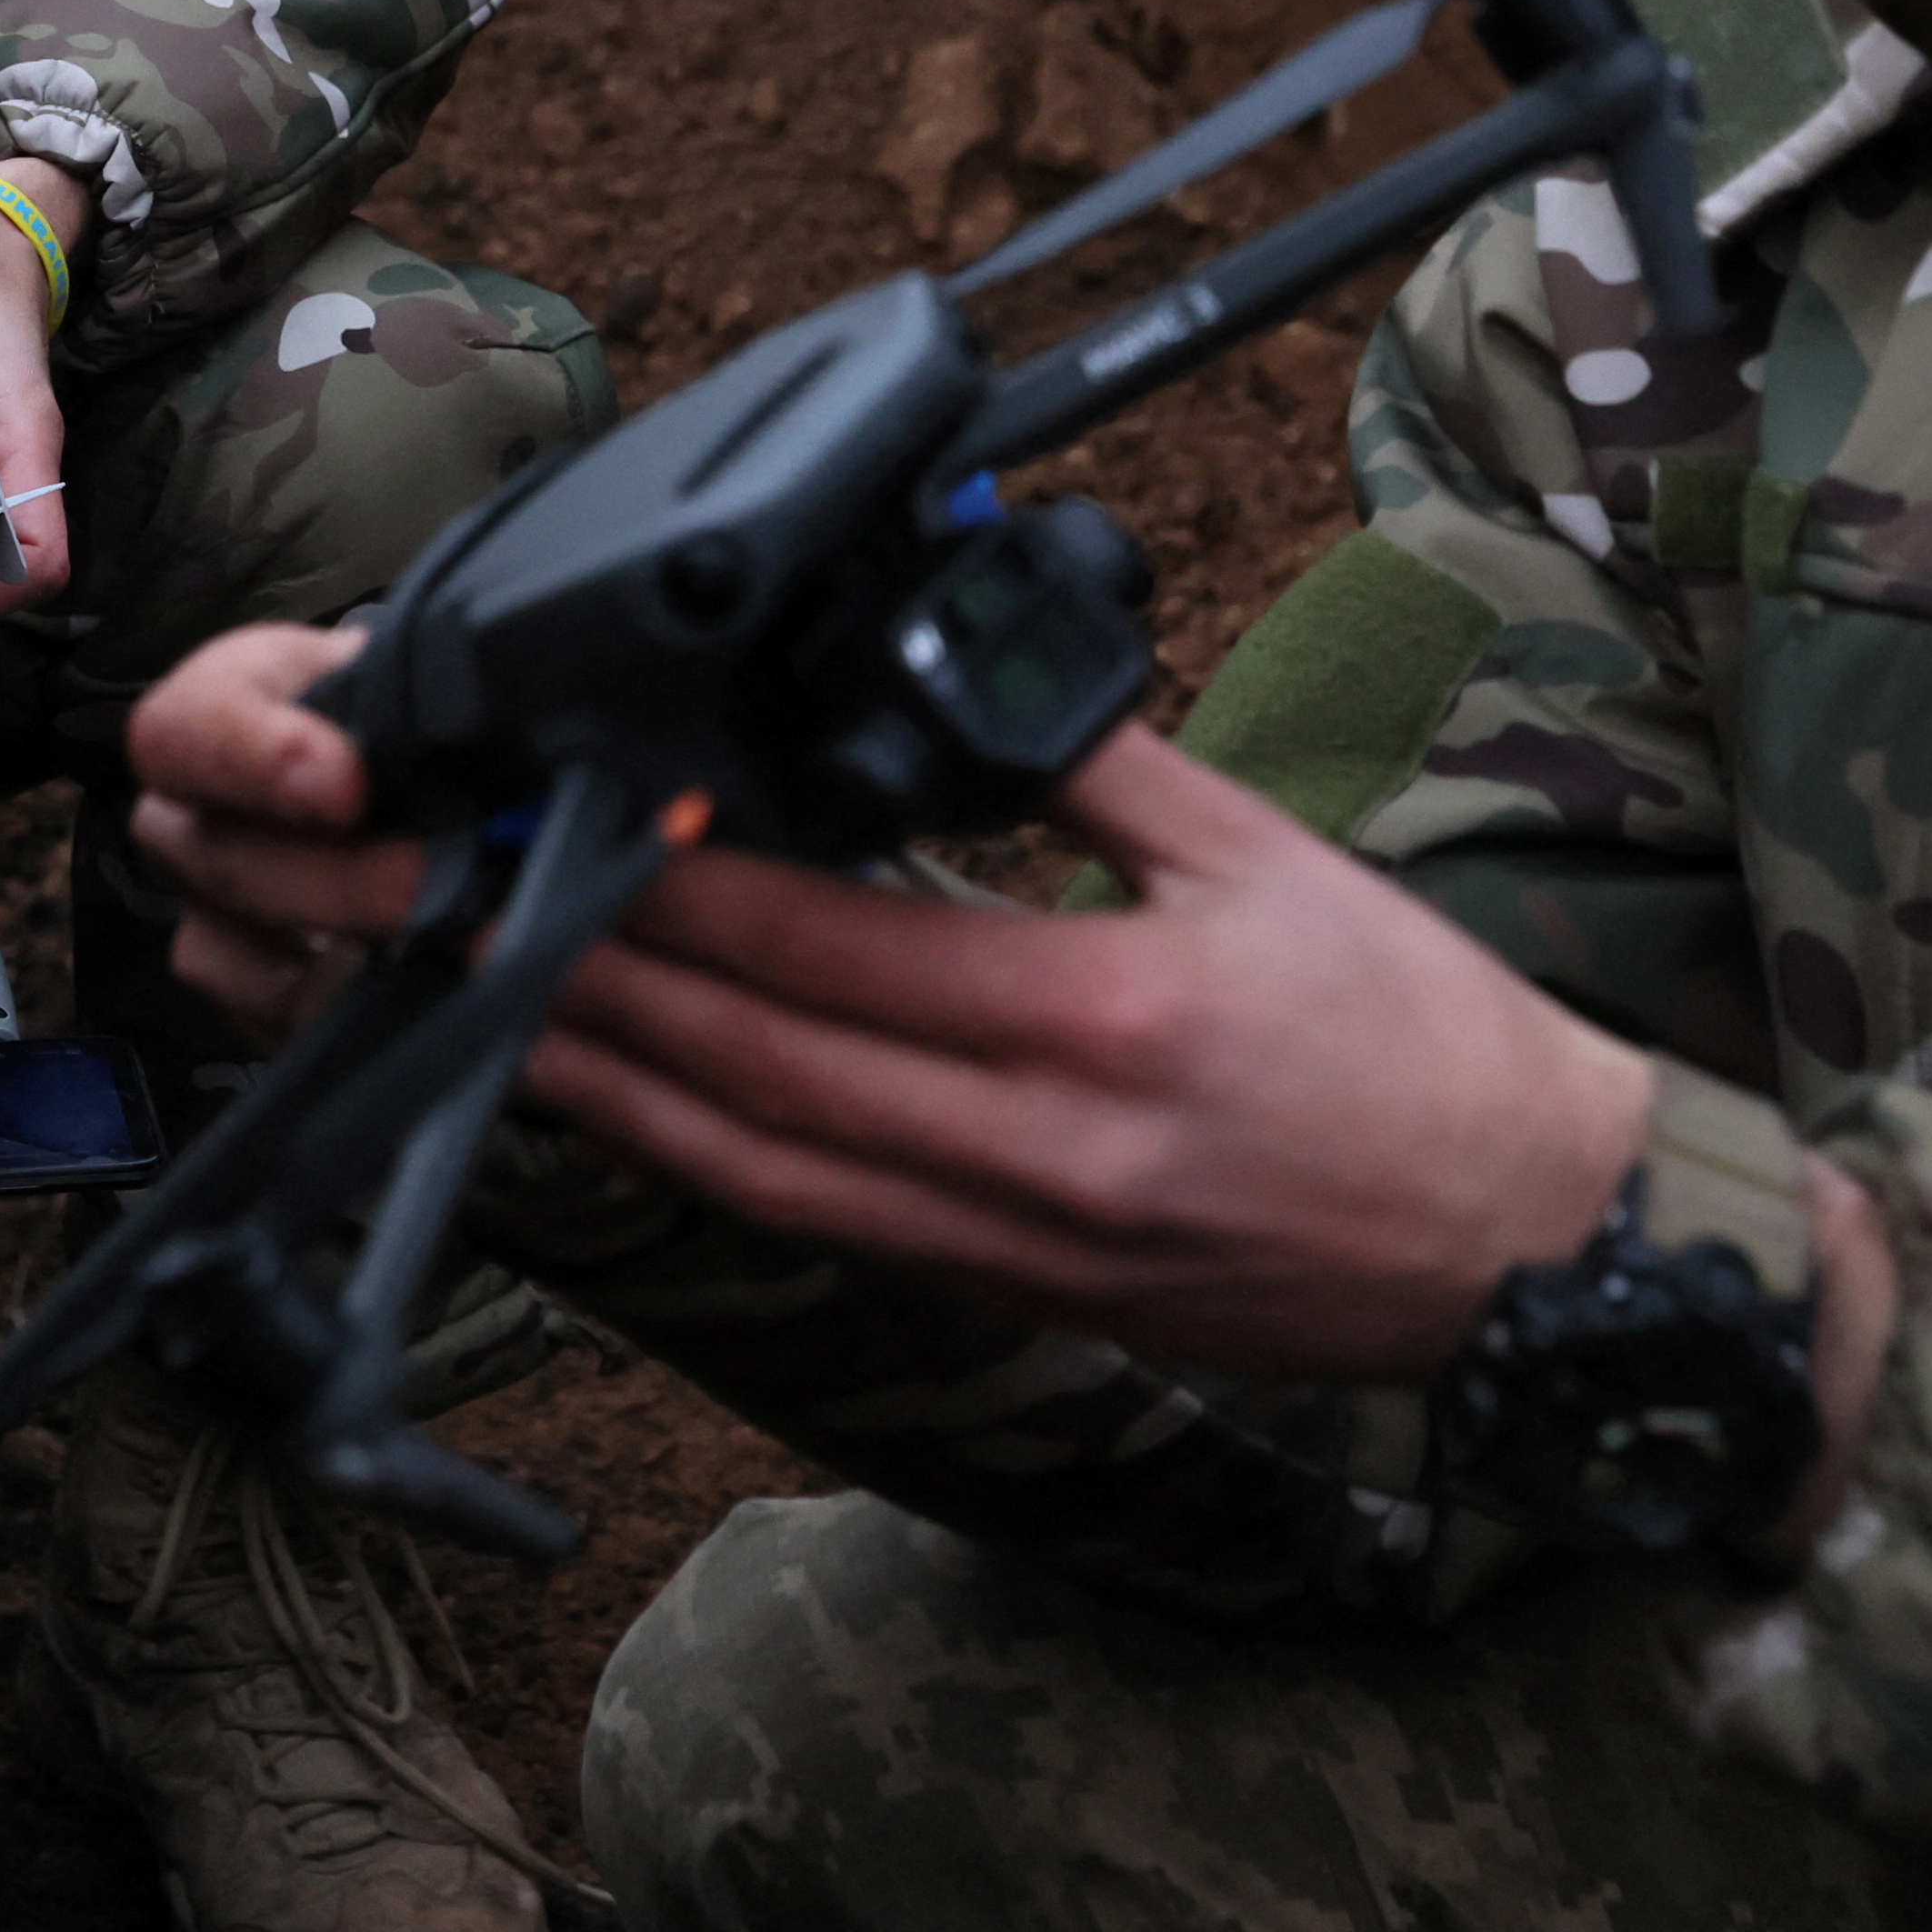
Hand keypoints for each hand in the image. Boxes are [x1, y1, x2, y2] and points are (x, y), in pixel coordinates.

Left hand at [126, 622, 1887, 1530]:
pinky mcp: (1004, 1292)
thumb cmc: (1424, 1047)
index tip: (523, 814)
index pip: (817, 937)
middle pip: (729, 1053)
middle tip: (389, 900)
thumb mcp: (1271, 860)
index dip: (650, 879)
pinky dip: (675, 1152)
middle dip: (541, 973)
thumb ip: (1091, 754)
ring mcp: (1005, 1241)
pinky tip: (585, 1094)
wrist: (1542, 1263)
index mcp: (1101, 1016)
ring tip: (428, 998)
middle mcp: (1027, 1150)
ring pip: (737, 1154)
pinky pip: (801, 1217)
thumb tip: (951, 639)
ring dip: (570, 1071)